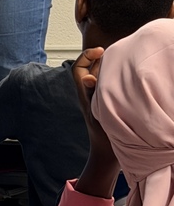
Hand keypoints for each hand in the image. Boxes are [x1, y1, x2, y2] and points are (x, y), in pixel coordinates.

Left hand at [72, 47, 119, 197]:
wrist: (108, 155)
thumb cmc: (105, 137)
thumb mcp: (100, 114)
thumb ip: (94, 95)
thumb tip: (87, 77)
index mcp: (85, 94)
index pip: (78, 68)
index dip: (86, 55)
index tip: (100, 50)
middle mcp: (90, 93)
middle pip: (89, 68)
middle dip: (99, 57)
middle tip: (115, 52)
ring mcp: (98, 98)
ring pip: (100, 75)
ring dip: (108, 66)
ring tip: (122, 61)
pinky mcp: (107, 102)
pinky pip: (109, 84)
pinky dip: (115, 77)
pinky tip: (127, 76)